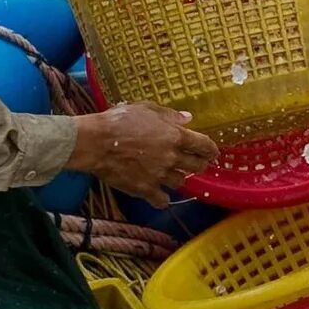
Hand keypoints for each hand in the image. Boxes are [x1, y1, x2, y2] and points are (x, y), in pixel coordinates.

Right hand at [67, 102, 215, 204]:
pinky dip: (162, 198)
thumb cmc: (119, 121)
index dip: (211, 150)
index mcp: (175, 136)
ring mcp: (159, 175)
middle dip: (199, 165)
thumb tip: (188, 118)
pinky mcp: (145, 189)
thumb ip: (169, 115)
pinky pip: (162, 200)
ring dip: (178, 178)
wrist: (96, 142)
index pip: (204, 145)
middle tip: (195, 164)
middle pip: (197, 166)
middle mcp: (172, 158)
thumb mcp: (146, 109)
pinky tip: (159, 195)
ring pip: (180, 182)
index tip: (212, 153)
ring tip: (172, 174)